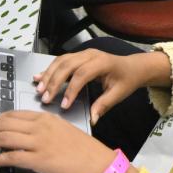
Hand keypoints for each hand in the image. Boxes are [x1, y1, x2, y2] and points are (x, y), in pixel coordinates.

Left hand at [0, 110, 118, 172]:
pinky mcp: (39, 159)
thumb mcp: (61, 130)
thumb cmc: (84, 151)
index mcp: (43, 117)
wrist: (99, 164)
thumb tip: (20, 135)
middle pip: (1, 123)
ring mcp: (38, 142)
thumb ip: (40, 129)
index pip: (10, 114)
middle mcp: (38, 126)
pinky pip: (11, 157)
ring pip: (2, 137)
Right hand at [34, 49, 171, 125]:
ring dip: (48, 74)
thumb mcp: (119, 94)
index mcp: (102, 62)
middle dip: (54, 82)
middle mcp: (90, 54)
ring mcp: (83, 53)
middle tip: (45, 97)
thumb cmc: (126, 79)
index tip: (64, 105)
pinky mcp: (78, 56)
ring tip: (39, 88)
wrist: (132, 67)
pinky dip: (49, 69)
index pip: (81, 75)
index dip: (71, 90)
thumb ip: (103, 105)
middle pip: (67, 65)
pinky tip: (40, 76)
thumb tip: (92, 119)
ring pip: (61, 61)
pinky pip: (61, 60)